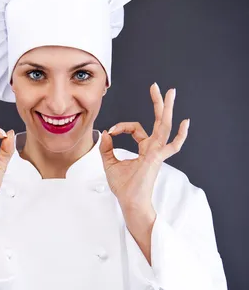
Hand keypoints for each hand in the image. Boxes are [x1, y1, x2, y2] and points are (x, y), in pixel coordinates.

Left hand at [99, 83, 189, 213]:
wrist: (129, 202)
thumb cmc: (123, 187)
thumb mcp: (109, 163)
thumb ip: (107, 148)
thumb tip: (104, 133)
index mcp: (145, 148)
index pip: (136, 128)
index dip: (122, 126)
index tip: (110, 131)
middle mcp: (154, 148)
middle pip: (158, 120)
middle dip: (158, 103)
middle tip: (157, 86)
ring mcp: (157, 152)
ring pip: (164, 126)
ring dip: (166, 108)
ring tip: (170, 92)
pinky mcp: (156, 158)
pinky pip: (172, 146)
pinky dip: (180, 136)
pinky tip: (185, 123)